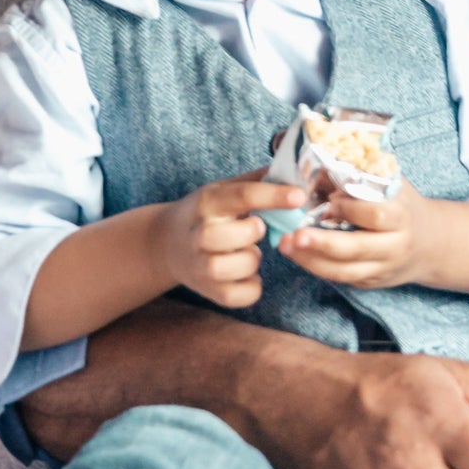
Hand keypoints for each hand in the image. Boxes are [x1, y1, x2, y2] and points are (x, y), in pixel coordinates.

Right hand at [152, 176, 305, 309]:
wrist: (168, 245)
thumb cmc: (209, 213)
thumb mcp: (225, 189)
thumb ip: (257, 181)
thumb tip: (295, 171)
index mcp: (208, 201)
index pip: (241, 196)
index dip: (273, 196)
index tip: (299, 197)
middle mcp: (198, 233)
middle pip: (222, 236)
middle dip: (250, 233)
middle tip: (257, 228)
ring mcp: (199, 265)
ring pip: (226, 268)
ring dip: (249, 262)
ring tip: (250, 252)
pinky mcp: (207, 290)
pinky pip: (235, 297)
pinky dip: (250, 288)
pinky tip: (249, 275)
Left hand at [279, 184, 427, 288]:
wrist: (430, 244)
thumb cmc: (404, 206)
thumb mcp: (394, 186)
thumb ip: (366, 175)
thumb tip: (327, 157)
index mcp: (402, 218)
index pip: (376, 215)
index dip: (351, 208)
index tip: (330, 200)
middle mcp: (394, 247)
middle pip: (356, 249)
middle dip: (322, 243)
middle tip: (294, 235)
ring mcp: (381, 269)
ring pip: (343, 271)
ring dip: (310, 260)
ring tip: (285, 245)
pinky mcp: (369, 283)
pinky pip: (340, 279)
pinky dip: (316, 267)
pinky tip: (297, 254)